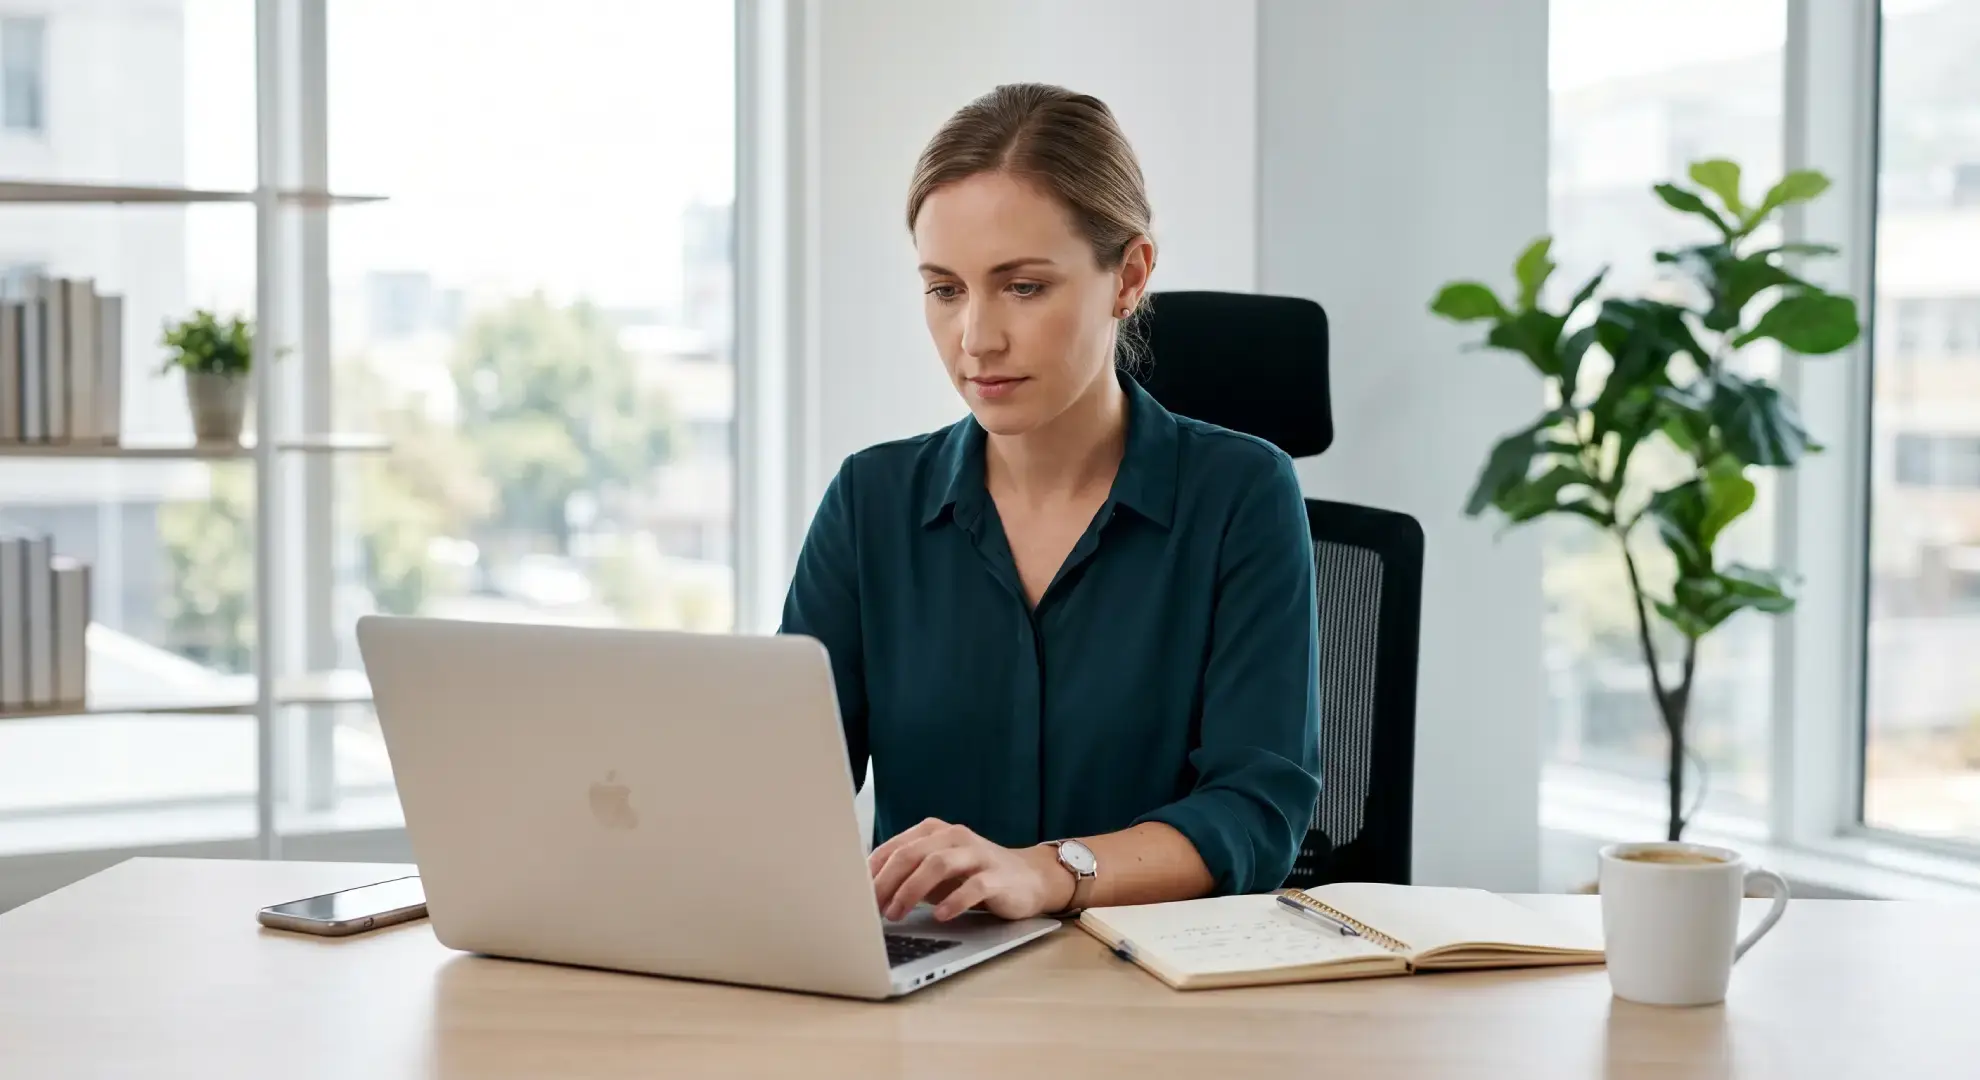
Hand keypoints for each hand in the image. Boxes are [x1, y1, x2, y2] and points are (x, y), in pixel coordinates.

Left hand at [868, 818, 1071, 921]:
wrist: (1028, 878)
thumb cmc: (972, 876)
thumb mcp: (936, 874)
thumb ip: (907, 876)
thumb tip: (867, 896)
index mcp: (934, 831)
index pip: (894, 847)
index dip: (872, 873)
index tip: (856, 896)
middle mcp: (954, 837)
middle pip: (912, 854)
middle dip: (887, 883)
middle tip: (872, 909)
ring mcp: (978, 854)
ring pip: (938, 864)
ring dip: (912, 891)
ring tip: (898, 914)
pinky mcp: (998, 875)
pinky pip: (974, 886)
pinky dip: (954, 901)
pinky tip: (940, 915)